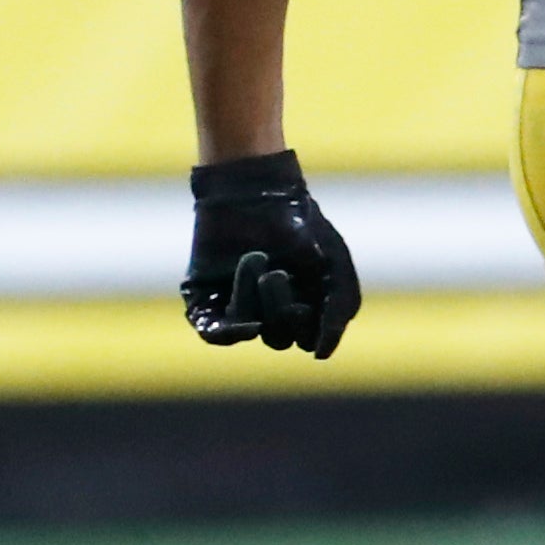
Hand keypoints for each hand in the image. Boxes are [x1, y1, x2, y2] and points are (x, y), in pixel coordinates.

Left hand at [184, 149, 360, 356]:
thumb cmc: (300, 224)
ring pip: (249, 330)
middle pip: (279, 337)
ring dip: (252, 298)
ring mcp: (237, 306)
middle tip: (276, 272)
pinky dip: (226, 331)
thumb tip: (319, 355)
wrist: (254, 189)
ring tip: (254, 258)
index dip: (309, 325)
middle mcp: (271, 310)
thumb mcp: (334, 264)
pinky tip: (240, 321)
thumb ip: (338, 310)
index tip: (311, 300)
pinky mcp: (206, 300)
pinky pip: (214, 333)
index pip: (308, 339)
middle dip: (280, 308)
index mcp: (305, 304)